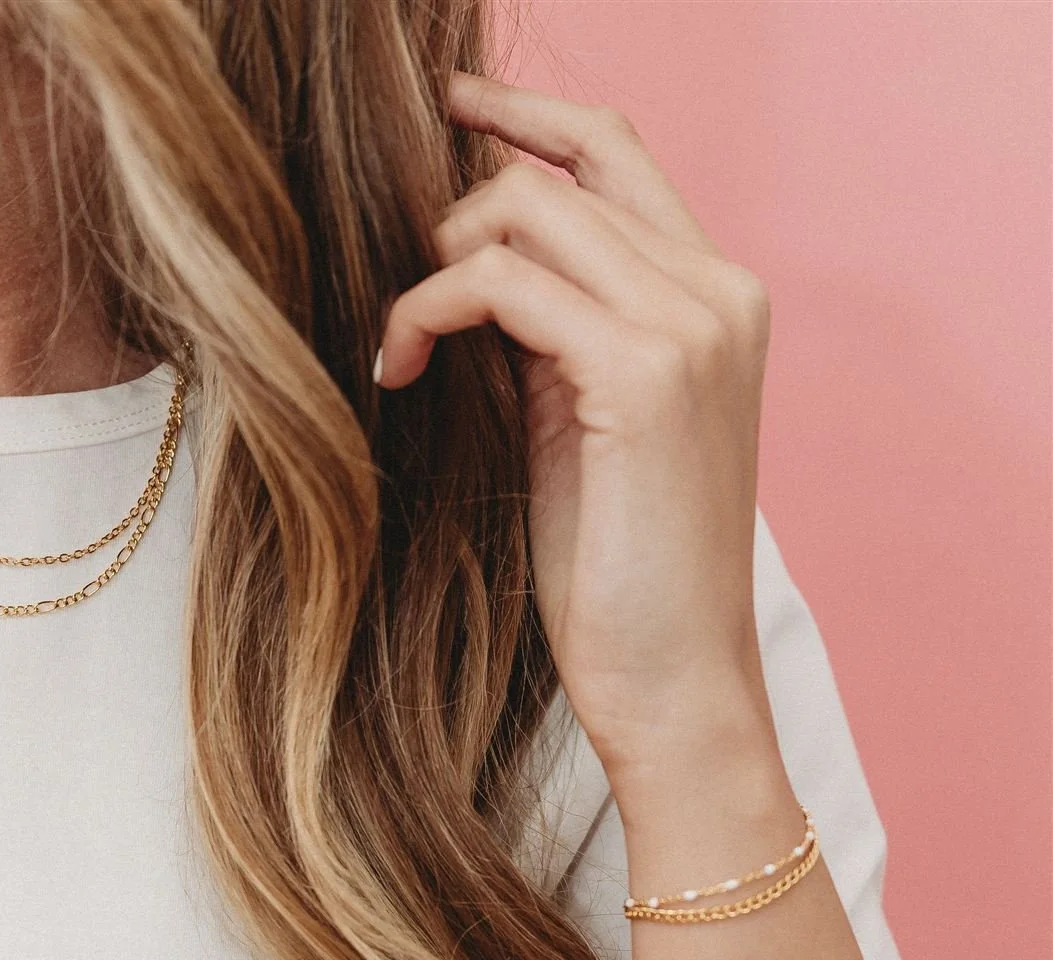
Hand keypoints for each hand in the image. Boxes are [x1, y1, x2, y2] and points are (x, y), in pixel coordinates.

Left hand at [377, 74, 778, 789]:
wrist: (676, 687)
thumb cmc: (621, 579)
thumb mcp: (578, 430)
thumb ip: (547, 336)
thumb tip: (465, 267)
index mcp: (717, 299)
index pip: (617, 153)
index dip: (526, 115)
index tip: (449, 111)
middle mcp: (721, 291)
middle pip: (569, 162)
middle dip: (459, 200)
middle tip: (399, 278)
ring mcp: (692, 324)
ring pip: (528, 208)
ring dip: (435, 266)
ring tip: (400, 350)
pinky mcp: (643, 372)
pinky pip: (501, 282)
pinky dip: (428, 311)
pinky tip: (399, 370)